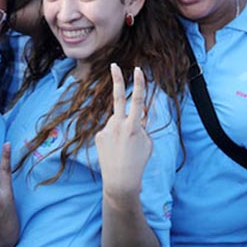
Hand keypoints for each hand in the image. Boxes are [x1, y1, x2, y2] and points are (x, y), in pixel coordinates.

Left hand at [96, 64, 151, 202]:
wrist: (120, 181)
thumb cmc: (138, 162)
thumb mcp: (146, 143)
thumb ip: (141, 126)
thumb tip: (135, 115)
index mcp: (133, 127)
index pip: (138, 101)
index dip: (139, 84)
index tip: (138, 70)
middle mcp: (118, 125)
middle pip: (118, 98)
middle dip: (117, 80)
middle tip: (114, 65)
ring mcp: (106, 130)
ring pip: (117, 120)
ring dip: (122, 128)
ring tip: (123, 146)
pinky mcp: (99, 136)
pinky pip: (110, 130)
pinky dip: (114, 137)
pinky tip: (115, 150)